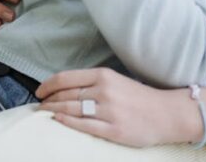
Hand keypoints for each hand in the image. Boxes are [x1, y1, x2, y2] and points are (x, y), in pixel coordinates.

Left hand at [36, 69, 199, 147]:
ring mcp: (109, 111)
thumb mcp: (115, 81)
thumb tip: (63, 88)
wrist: (166, 113)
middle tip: (38, 106)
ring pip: (71, 110)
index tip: (39, 91)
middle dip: (48, 101)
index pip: (65, 78)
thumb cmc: (138, 97)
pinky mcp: (114, 130)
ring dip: (53, 111)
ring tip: (44, 114)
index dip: (48, 85)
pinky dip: (67, 123)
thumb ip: (91, 82)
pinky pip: (84, 126)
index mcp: (103, 75)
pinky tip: (58, 121)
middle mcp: (104, 91)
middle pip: (65, 95)